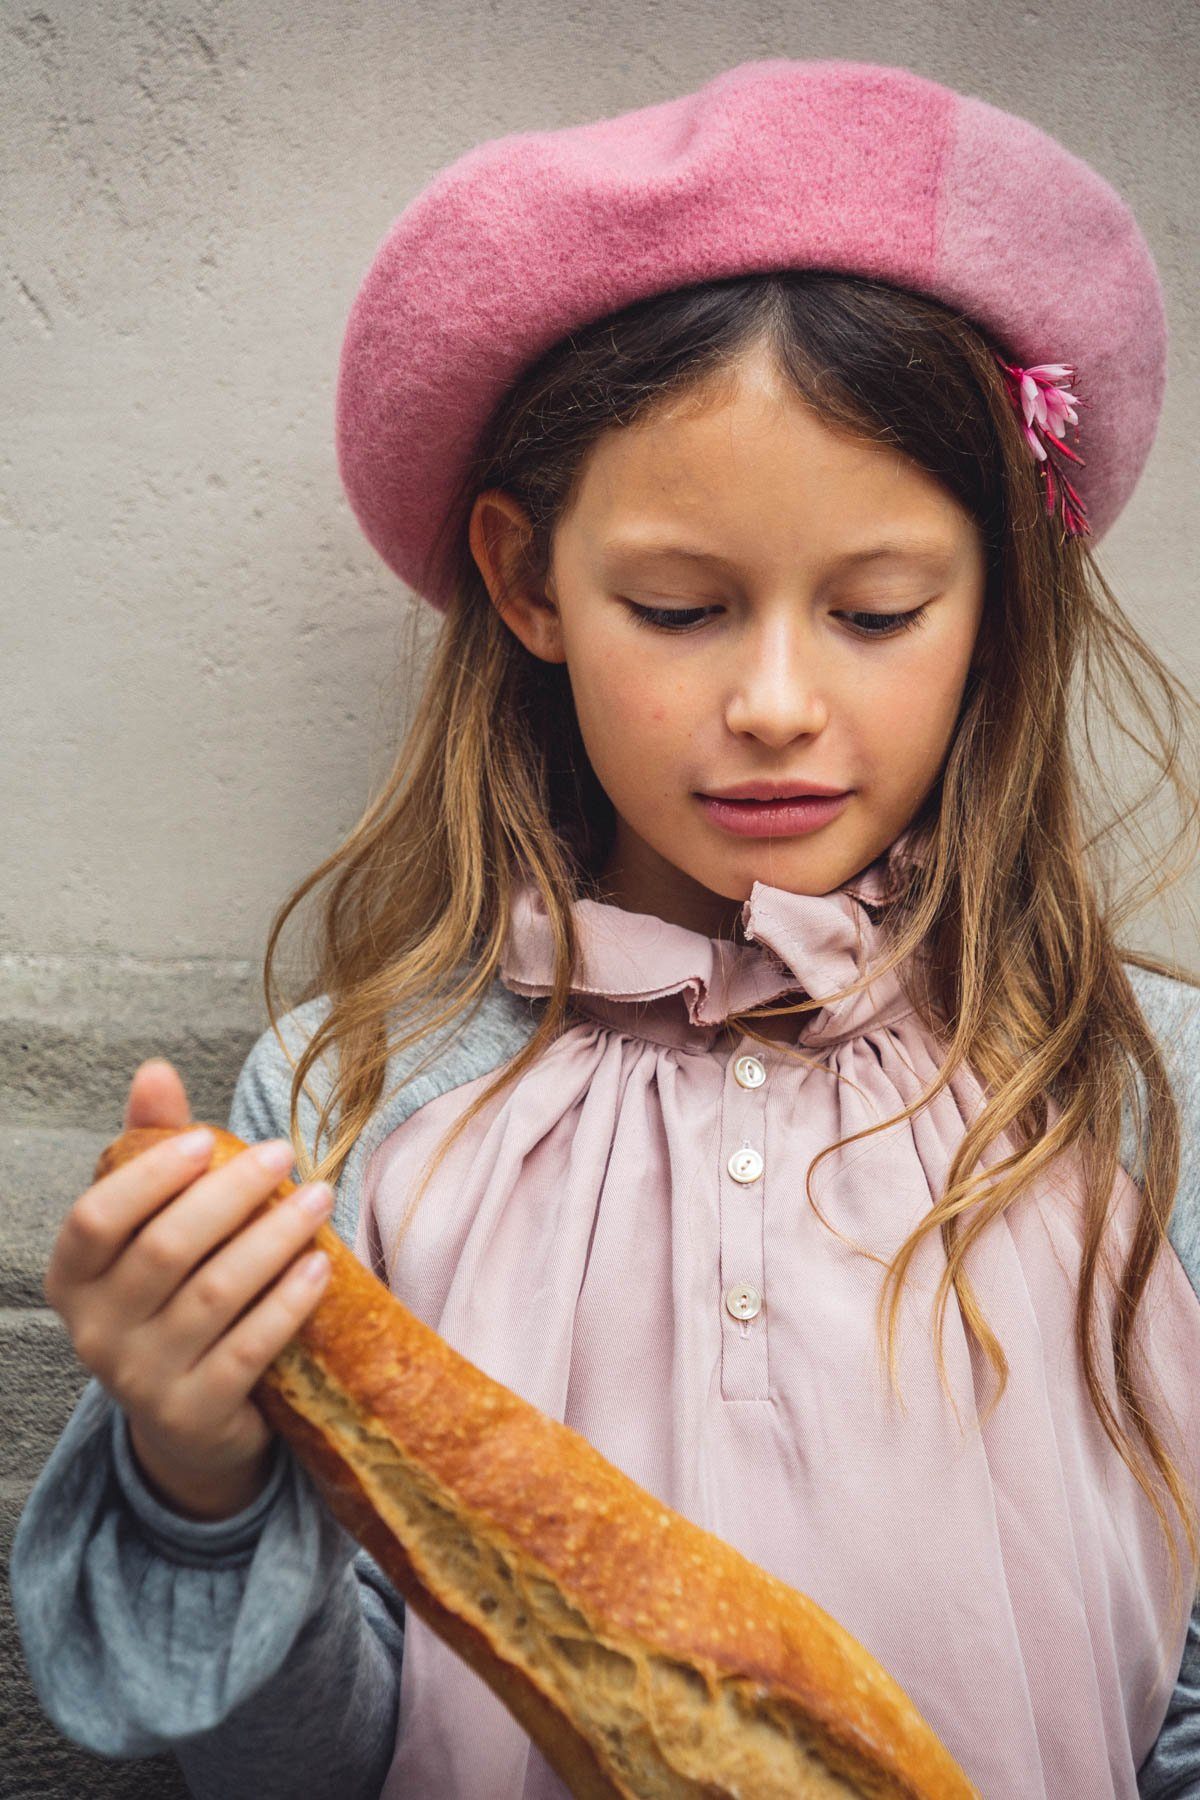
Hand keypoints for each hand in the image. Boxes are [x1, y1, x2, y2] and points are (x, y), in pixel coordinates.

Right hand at [44, 1058, 333, 1520]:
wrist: (192, 1418)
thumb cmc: (174, 1294)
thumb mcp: (153, 1226)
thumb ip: (151, 1150)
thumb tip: (156, 1069)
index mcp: (73, 1278)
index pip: (95, 1219)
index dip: (148, 1177)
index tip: (204, 1139)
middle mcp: (95, 1332)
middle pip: (165, 1251)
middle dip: (230, 1195)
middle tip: (283, 1152)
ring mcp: (142, 1380)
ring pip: (215, 1295)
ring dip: (273, 1238)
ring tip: (320, 1197)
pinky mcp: (195, 1415)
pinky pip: (249, 1349)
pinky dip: (288, 1303)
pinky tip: (321, 1265)